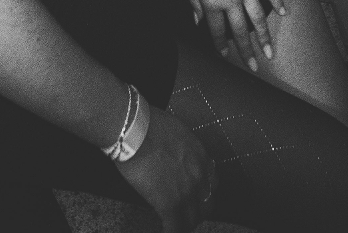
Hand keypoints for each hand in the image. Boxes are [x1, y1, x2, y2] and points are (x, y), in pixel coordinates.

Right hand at [117, 104, 213, 231]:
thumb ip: (182, 151)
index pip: (212, 184)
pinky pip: (175, 227)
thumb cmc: (149, 125)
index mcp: (202, 157)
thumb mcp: (177, 134)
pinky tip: (165, 231)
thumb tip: (174, 159)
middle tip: (185, 215)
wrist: (136, 131)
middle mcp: (200, 176)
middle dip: (197, 212)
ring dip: (184, 223)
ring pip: (192, 219)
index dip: (203, 194)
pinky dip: (171, 231)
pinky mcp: (169, 204)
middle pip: (207, 205)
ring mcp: (187, 192)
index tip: (194, 198)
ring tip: (175, 225)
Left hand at [185, 0, 283, 70]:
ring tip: (271, 51)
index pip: (217, 31)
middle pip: (240, 31)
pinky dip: (277, 2)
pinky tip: (284, 13)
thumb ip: (193, 2)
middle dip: (248, 51)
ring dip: (265, 36)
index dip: (221, 46)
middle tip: (255, 66)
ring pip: (258, 17)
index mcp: (212, 2)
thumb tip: (197, 19)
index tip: (226, 56)